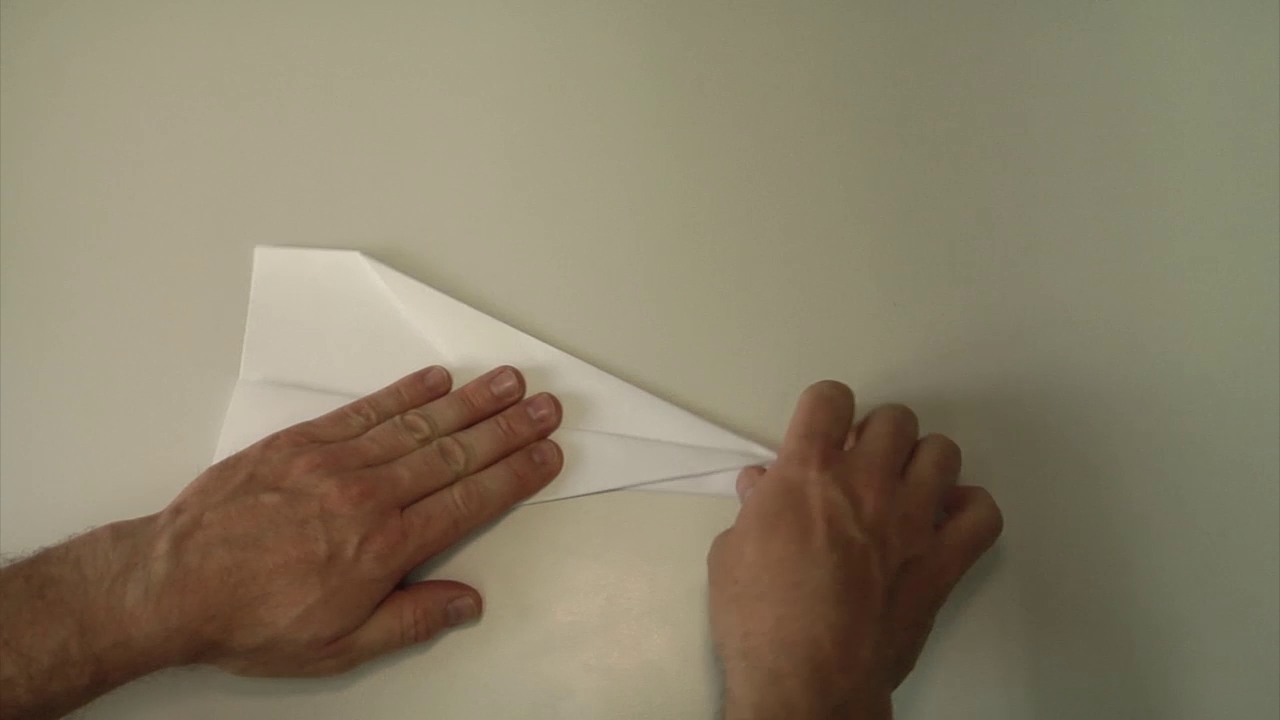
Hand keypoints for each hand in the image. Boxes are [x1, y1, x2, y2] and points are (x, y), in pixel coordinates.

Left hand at [135, 365, 563, 675]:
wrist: (172, 585)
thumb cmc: (251, 620)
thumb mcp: (339, 646)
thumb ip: (410, 621)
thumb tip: (466, 604)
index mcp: (384, 547)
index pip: (468, 501)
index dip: (515, 475)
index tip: (546, 455)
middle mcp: (367, 495)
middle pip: (455, 454)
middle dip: (509, 429)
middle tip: (547, 407)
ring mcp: (334, 461)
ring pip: (419, 425)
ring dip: (471, 401)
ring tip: (510, 381)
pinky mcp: (301, 441)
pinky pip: (366, 410)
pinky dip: (405, 393)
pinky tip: (437, 379)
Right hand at [708, 382, 1002, 719]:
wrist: (807, 679)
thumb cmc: (758, 620)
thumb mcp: (731, 555)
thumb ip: (754, 511)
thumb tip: (762, 488)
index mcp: (808, 473)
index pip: (829, 398)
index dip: (826, 408)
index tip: (823, 430)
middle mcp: (866, 483)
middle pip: (894, 419)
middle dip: (876, 435)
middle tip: (861, 465)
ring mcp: (911, 521)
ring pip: (942, 452)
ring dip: (921, 464)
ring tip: (903, 489)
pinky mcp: (942, 562)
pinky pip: (982, 513)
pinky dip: (967, 510)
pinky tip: (944, 523)